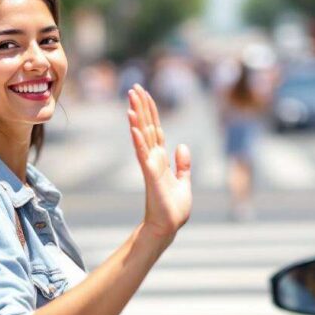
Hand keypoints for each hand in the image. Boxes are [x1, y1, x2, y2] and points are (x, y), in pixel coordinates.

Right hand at [127, 84, 191, 238]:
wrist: (169, 227)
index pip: (156, 129)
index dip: (151, 111)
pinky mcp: (151, 175)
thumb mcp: (184, 181)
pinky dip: (139, 140)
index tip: (144, 93)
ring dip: (137, 118)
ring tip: (131, 100)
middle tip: (134, 87)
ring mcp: (150, 166)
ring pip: (143, 136)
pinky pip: (143, 154)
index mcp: (161, 158)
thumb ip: (183, 164)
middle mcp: (153, 158)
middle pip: (147, 127)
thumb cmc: (174, 208)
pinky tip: (134, 127)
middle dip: (141, 107)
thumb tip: (182, 145)